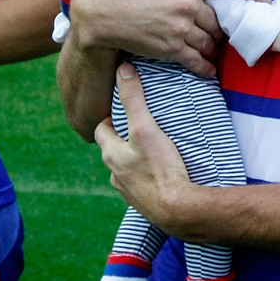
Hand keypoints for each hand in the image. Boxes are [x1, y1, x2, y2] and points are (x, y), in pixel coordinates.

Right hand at [70, 0, 270, 76]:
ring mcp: (179, 30)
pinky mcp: (169, 49)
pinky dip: (206, 66)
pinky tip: (210, 68)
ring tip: (211, 40)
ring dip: (215, 42)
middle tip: (222, 22)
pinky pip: (197, 61)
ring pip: (212, 40)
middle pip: (222, 18)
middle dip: (224, 22)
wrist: (97, 11)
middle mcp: (188, 6)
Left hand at [95, 63, 196, 233]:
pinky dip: (149, 177)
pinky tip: (164, 173)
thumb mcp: (146, 128)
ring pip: (128, 169)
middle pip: (115, 150)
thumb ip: (134, 99)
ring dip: (137, 159)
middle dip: (125, 138)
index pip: (101, 129)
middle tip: (143, 126)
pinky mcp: (145, 203)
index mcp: (111, 155)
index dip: (110, 117)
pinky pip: (143, 185)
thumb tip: (123, 70)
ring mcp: (129, 192)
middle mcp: (115, 175)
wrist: (178, 210)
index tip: (124, 110)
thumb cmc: (160, 169)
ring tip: (156, 149)